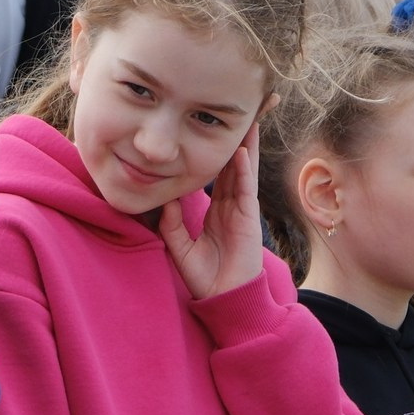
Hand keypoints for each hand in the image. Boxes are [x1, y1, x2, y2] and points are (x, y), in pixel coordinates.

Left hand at [156, 126, 264, 300]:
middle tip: (237, 115)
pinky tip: (242, 151)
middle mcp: (231, 207)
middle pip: (234, 166)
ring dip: (245, 146)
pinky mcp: (248, 219)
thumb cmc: (205, 278)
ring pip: (243, 171)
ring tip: (247, 121)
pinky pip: (246, 189)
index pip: (217, 176)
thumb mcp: (180, 248)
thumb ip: (172, 225)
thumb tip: (164, 201)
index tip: (210, 132)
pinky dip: (244, 169)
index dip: (216, 154)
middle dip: (237, 141)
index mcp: (217, 212)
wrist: (224, 299)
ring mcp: (241, 211)